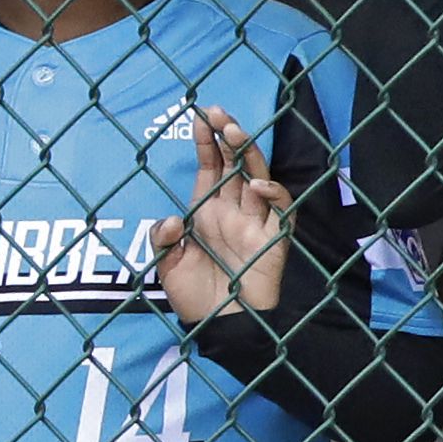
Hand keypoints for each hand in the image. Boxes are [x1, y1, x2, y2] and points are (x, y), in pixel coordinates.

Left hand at [149, 107, 294, 323]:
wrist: (221, 329)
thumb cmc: (195, 298)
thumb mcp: (166, 267)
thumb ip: (162, 240)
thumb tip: (172, 219)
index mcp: (207, 211)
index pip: (210, 167)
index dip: (206, 142)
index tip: (198, 116)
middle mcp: (232, 211)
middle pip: (235, 164)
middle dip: (229, 136)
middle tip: (219, 113)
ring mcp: (255, 223)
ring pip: (258, 177)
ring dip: (248, 153)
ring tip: (235, 132)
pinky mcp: (274, 240)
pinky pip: (280, 210)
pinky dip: (271, 193)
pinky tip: (255, 185)